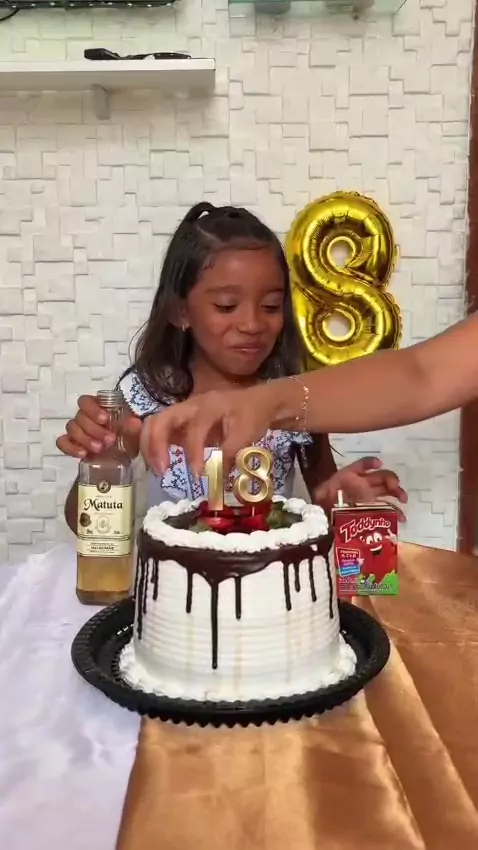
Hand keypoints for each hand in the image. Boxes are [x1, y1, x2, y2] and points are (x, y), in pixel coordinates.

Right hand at [56, 395, 141, 459]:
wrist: (126, 453)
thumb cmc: (128, 435)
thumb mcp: (135, 431)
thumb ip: (133, 426)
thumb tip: (132, 422)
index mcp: (99, 406)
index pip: (86, 401)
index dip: (93, 409)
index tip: (105, 419)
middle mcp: (86, 416)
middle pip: (79, 417)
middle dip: (94, 429)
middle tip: (109, 440)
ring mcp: (78, 430)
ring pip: (71, 428)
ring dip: (85, 439)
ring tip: (99, 448)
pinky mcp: (73, 444)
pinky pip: (63, 442)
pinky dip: (70, 448)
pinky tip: (83, 454)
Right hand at [140, 386, 273, 474]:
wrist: (259, 400)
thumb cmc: (253, 415)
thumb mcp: (246, 434)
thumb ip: (229, 455)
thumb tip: (215, 480)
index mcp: (208, 406)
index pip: (194, 430)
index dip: (193, 454)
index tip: (198, 475)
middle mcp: (190, 406)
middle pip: (161, 419)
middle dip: (155, 445)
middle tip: (161, 471)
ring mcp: (183, 412)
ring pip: (155, 423)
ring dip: (150, 446)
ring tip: (157, 469)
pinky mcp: (181, 421)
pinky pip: (160, 429)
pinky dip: (153, 445)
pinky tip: (157, 463)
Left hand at [313, 457, 407, 520]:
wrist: (325, 518)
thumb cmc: (322, 504)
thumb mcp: (320, 496)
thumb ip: (322, 494)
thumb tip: (321, 496)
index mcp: (350, 476)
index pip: (362, 465)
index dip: (370, 463)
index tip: (378, 464)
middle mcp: (362, 483)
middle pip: (380, 476)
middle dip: (390, 479)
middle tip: (395, 486)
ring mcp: (370, 496)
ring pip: (387, 490)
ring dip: (397, 492)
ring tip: (403, 499)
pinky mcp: (374, 509)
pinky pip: (387, 508)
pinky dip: (396, 512)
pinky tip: (401, 518)